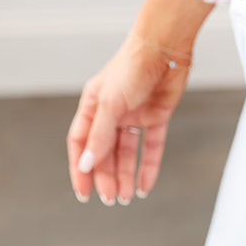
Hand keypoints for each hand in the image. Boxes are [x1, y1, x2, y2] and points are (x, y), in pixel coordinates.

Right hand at [66, 32, 191, 205]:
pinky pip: (150, 146)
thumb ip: (99, 136)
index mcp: (93, 106)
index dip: (80, 169)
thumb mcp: (110, 104)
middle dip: (106, 176)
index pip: (81, 143)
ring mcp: (134, 114)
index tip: (84, 193)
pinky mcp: (156, 115)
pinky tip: (145, 186)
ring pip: (127, 152)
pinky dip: (148, 166)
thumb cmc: (131, 67)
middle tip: (110, 199)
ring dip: (126, 175)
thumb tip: (85, 165)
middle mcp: (112, 112)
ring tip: (125, 198)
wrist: (165, 47)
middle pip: (105, 152)